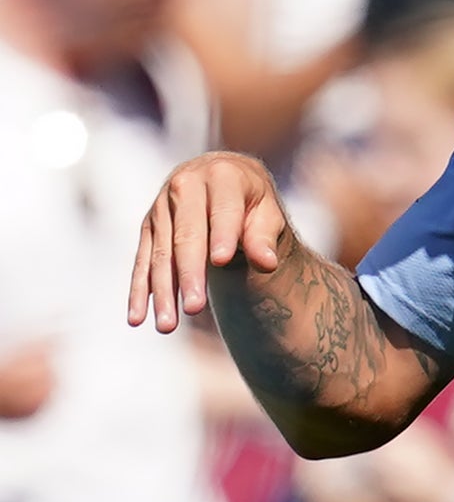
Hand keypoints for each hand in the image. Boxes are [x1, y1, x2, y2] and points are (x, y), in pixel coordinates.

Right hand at [129, 152, 290, 333]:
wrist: (221, 176)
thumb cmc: (251, 199)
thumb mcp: (266, 210)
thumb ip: (264, 236)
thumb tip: (267, 263)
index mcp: (223, 175)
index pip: (223, 210)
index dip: (222, 235)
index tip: (222, 261)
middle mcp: (186, 185)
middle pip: (187, 236)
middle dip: (189, 273)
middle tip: (195, 308)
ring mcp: (162, 205)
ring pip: (161, 254)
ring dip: (163, 291)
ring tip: (167, 326)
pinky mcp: (148, 225)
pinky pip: (142, 260)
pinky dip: (140, 290)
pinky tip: (138, 317)